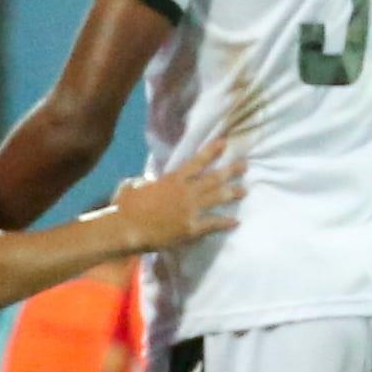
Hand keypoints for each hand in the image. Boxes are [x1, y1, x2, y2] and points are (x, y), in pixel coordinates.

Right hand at [114, 135, 244, 251]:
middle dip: (231, 171)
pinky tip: (236, 222)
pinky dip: (226, 223)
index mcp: (173, 179)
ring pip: (218, 198)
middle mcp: (186, 191)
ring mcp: (191, 209)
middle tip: (245, 166)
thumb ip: (145, 183)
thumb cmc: (126, 207)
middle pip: (214, 178)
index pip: (197, 161)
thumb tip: (145, 183)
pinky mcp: (192, 228)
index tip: (226, 143)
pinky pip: (213, 224)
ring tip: (245, 190)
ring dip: (233, 193)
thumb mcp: (136, 187)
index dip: (212, 151)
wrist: (127, 228)